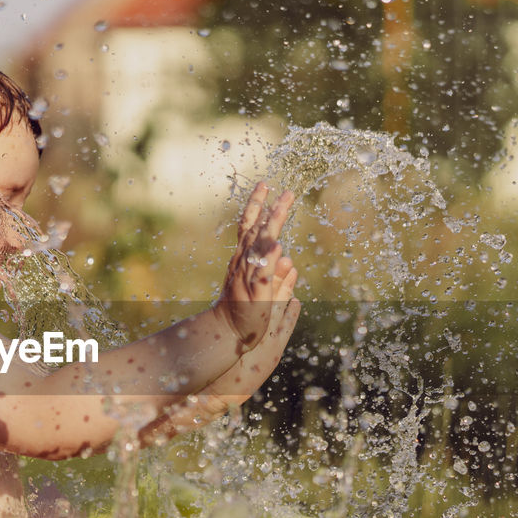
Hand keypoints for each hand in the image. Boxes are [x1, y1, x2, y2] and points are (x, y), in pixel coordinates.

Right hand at [216, 182, 297, 350]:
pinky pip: (262, 275)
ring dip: (270, 228)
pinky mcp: (255, 295)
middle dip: (271, 210)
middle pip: (256, 232)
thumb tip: (290, 261)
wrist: (227, 333)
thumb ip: (277, 275)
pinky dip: (269, 261)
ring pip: (259, 249)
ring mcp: (247, 278)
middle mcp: (243, 264)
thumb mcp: (262, 290)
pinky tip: (278, 247)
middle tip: (286, 192)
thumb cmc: (244, 311)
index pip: (249, 226)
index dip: (256, 204)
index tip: (265, 184)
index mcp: (244, 259)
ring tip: (281, 209)